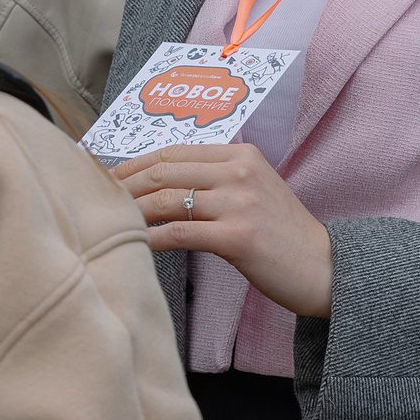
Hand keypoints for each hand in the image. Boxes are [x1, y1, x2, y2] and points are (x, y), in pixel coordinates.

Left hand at [114, 143, 332, 318]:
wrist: (323, 267)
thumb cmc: (281, 235)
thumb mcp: (252, 191)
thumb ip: (215, 180)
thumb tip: (160, 183)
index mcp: (241, 154)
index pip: (173, 152)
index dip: (134, 163)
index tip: (107, 176)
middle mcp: (239, 171)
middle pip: (163, 171)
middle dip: (123, 185)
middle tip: (95, 199)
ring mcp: (239, 202)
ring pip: (166, 200)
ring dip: (131, 213)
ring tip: (109, 223)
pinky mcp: (238, 236)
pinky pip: (179, 233)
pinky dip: (150, 238)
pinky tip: (134, 246)